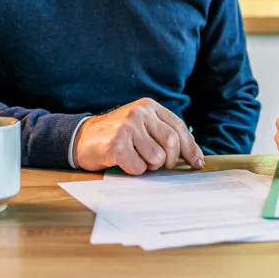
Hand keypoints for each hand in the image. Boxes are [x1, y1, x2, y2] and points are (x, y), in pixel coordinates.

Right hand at [74, 98, 203, 174]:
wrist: (80, 139)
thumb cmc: (116, 136)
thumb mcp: (141, 126)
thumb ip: (163, 134)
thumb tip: (192, 156)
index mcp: (149, 106)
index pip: (179, 127)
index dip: (191, 148)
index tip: (197, 163)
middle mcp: (139, 113)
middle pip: (172, 142)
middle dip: (171, 160)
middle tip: (161, 166)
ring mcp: (127, 127)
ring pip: (157, 158)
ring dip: (149, 166)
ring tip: (135, 159)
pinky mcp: (117, 144)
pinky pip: (139, 168)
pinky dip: (134, 171)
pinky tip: (123, 162)